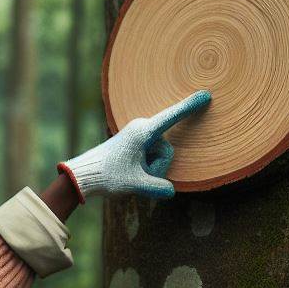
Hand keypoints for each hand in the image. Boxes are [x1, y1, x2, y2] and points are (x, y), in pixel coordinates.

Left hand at [58, 89, 210, 200]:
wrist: (82, 175)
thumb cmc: (106, 176)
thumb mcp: (133, 185)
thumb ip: (155, 188)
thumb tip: (171, 192)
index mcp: (142, 133)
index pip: (171, 118)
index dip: (189, 107)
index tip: (206, 95)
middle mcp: (140, 129)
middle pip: (167, 150)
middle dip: (157, 167)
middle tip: (136, 176)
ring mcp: (137, 135)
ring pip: (159, 155)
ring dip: (149, 170)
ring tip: (129, 174)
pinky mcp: (133, 142)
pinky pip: (150, 155)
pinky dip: (144, 168)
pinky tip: (128, 172)